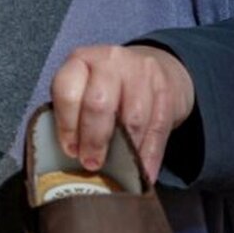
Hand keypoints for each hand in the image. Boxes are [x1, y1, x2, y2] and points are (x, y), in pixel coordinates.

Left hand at [50, 44, 194, 183]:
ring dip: (124, 151)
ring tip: (118, 170)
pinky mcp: (167, 89)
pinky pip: (157, 129)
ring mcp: (141, 72)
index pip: (67, 91)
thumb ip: (74, 114)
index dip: (67, 126)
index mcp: (80, 61)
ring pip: (132, 119)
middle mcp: (110, 61)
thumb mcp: (84, 87)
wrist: (154, 67)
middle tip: (92, 163)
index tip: (71, 150)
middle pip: (98, 104)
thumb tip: (70, 157)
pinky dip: (149, 155)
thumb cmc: (109, 87)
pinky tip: (144, 172)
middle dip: (94, 140)